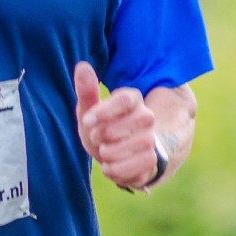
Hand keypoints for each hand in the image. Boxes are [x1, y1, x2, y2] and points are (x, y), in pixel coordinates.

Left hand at [74, 61, 156, 189]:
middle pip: (136, 121)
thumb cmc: (97, 128)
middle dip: (107, 133)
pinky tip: (109, 166)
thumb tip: (82, 65)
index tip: (86, 120)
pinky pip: (142, 165)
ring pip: (142, 143)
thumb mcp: (87, 110)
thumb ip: (86, 91)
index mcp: (131, 99)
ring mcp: (151, 139)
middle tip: (95, 137)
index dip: (104, 111)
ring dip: (113, 152)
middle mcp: (146, 117)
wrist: (109, 156)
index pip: (125, 99)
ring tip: (103, 152)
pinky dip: (119, 169)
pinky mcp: (152, 160)